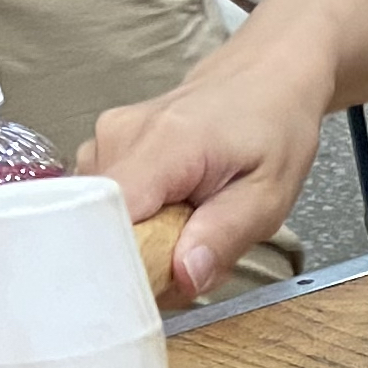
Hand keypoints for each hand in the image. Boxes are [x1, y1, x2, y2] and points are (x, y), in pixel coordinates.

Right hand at [77, 46, 324, 299]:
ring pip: (97, 218)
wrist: (264, 78)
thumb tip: (184, 275)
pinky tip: (167, 213)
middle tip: (182, 261)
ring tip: (183, 227)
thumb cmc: (272, 129)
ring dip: (137, 241)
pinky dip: (133, 222)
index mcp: (164, 144)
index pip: (107, 215)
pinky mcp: (104, 148)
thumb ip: (225, 236)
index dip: (118, 262)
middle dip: (136, 259)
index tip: (145, 289)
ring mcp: (106, 139)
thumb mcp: (269, 194)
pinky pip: (102, 203)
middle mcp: (121, 135)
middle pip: (95, 223)